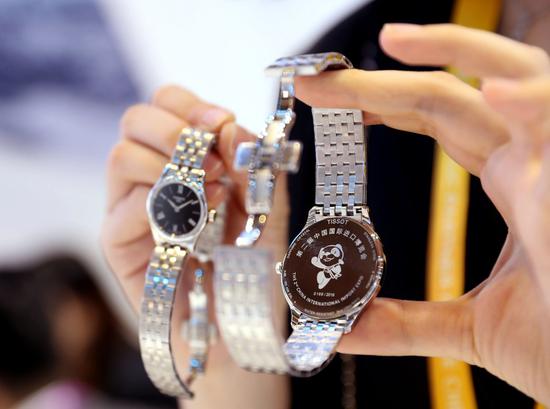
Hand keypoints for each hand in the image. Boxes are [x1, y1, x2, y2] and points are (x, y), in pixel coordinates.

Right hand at [100, 86, 288, 408]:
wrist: (237, 319)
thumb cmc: (250, 261)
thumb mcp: (266, 206)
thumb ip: (252, 165)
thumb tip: (228, 126)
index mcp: (184, 157)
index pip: (168, 104)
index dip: (191, 106)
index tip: (221, 124)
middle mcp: (151, 175)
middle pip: (135, 119)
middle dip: (173, 128)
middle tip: (208, 157)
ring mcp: (130, 208)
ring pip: (121, 156)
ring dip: (166, 164)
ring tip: (208, 189)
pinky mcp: (119, 244)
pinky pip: (122, 209)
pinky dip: (159, 206)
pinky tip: (195, 220)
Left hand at [296, 24, 549, 403]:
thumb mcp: (470, 328)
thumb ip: (405, 322)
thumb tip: (343, 329)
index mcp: (512, 182)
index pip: (441, 119)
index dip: (387, 104)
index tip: (332, 105)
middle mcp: (532, 161)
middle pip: (450, 97)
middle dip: (382, 83)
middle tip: (317, 82)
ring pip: (507, 79)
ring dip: (452, 52)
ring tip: (391, 40)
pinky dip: (533, 103)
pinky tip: (494, 93)